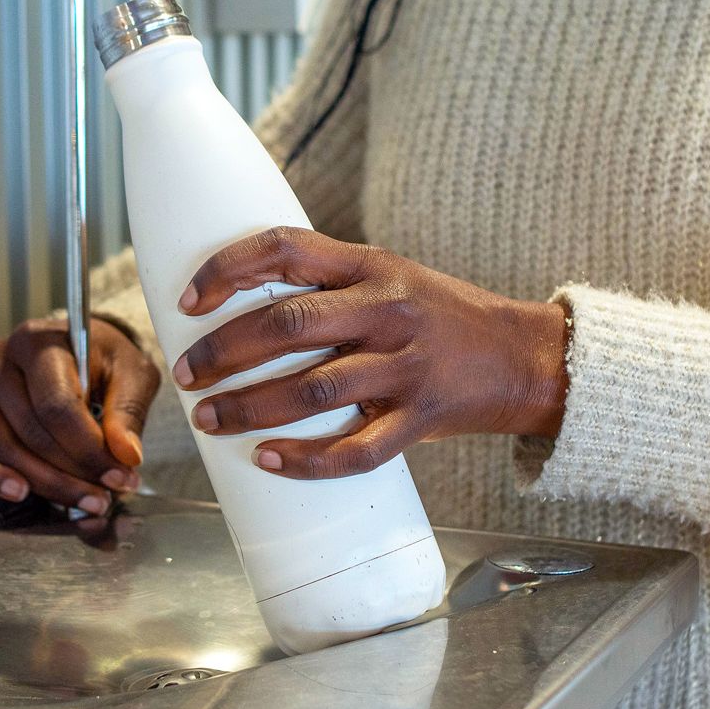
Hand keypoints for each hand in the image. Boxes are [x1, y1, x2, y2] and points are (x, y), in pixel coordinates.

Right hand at [0, 317, 160, 514]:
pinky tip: (20, 491)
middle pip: (32, 433)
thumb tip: (126, 454)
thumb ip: (128, 411)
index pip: (57, 406)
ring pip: (4, 450)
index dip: (88, 449)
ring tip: (83, 499)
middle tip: (106, 494)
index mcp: (38, 342)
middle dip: (73, 472)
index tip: (118, 474)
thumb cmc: (101, 360)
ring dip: (45, 484)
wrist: (75, 352)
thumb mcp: (131, 373)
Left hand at [172, 227, 568, 479]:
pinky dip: (305, 460)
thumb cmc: (443, 315)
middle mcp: (386, 310)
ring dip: (247, 407)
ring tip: (208, 418)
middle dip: (222, 351)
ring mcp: (405, 367)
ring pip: (310, 390)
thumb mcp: (392, 276)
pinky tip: (266, 458)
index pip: (285, 248)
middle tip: (186, 374)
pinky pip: (354, 449)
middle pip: (286, 325)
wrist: (523, 357)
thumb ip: (331, 284)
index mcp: (372, 266)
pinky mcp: (420, 418)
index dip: (227, 269)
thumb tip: (244, 303)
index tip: (189, 301)